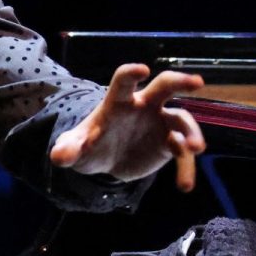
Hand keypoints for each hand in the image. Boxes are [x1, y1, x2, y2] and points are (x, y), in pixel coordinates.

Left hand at [49, 64, 206, 190]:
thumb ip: (67, 150)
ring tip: (194, 149)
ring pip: (182, 119)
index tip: (142, 70)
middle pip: (165, 85)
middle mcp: (144, 106)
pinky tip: (184, 185)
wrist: (105, 160)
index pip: (124, 81)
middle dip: (180, 81)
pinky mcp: (168, 144)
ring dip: (191, 132)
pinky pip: (183, 152)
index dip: (131, 74)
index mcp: (119, 101)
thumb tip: (58, 157)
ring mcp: (160, 122)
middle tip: (197, 83)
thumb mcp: (74, 149)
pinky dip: (186, 167)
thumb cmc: (89, 145)